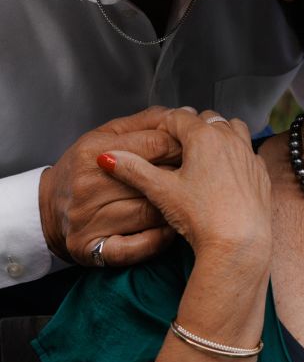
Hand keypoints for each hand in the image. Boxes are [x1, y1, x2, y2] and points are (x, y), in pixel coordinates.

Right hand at [39, 106, 180, 265]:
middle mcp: (89, 186)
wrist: (46, 210)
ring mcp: (90, 220)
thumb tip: (185, 111)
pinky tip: (168, 229)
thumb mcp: (105, 135)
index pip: (156, 144)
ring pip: (152, 212)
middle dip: (183, 174)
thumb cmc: (83, 168)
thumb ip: (145, 122)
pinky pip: (140, 246)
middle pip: (157, 178)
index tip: (195, 147)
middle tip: (198, 174)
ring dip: (175, 207)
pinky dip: (160, 238)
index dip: (182, 145)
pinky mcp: (93, 250)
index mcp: (94, 151)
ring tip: (185, 200)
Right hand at [96, 108, 271, 262]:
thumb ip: (134, 169)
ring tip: (202, 155)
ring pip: (232, 129)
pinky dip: (235, 154)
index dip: (163, 125)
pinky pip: (247, 151)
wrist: (239, 244)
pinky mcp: (261, 172)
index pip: (178, 117)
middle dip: (190, 128)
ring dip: (218, 134)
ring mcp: (249, 154)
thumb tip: (107, 157)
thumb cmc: (200, 216)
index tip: (155, 139)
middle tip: (175, 147)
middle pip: (207, 119)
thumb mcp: (161, 191)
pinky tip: (224, 174)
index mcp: (204, 136)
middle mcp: (230, 138)